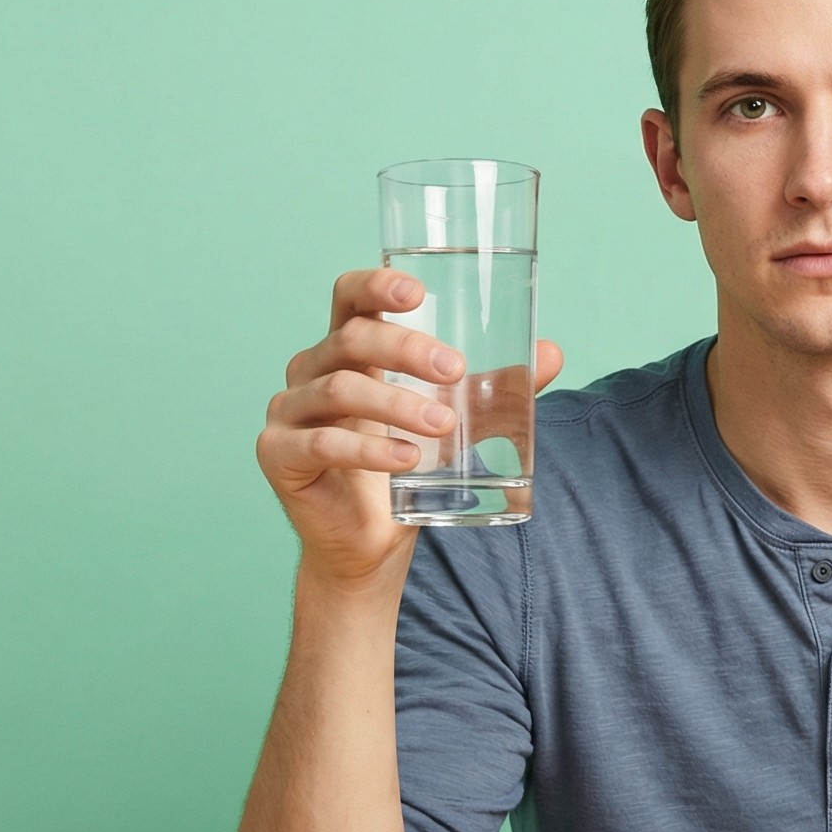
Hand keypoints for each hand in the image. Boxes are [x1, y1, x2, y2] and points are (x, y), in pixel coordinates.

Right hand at [257, 267, 563, 585]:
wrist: (369, 546)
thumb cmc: (405, 471)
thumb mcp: (456, 423)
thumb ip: (496, 390)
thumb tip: (552, 353)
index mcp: (346, 351)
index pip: (349, 298)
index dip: (376, 285)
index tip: (417, 293)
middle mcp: (310, 372)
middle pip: (350, 339)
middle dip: (406, 349)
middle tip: (454, 371)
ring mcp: (288, 412)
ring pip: (338, 389)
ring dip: (396, 404)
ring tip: (444, 426)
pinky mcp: (279, 455)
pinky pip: (323, 444)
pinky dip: (370, 450)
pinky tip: (408, 460)